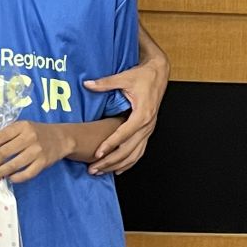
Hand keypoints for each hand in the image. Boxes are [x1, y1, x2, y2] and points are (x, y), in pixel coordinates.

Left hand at [0, 121, 72, 183]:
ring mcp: (37, 151)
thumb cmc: (36, 132)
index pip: (0, 137)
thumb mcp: (19, 129)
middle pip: (5, 152)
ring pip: (14, 164)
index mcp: (21, 126)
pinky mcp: (43, 163)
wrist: (61, 138)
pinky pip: (27, 173)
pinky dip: (16, 178)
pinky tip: (9, 178)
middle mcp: (29, 137)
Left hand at [85, 54, 166, 174]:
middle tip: (94, 168)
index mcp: (142, 114)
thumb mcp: (124, 77)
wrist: (159, 74)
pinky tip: (118, 169)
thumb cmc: (144, 76)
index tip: (98, 153)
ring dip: (118, 165)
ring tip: (102, 171)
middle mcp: (147, 126)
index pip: (124, 134)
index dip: (110, 144)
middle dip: (110, 161)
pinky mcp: (147, 131)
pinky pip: (139, 151)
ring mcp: (148, 130)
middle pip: (128, 150)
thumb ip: (105, 83)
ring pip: (134, 154)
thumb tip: (88, 84)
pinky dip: (129, 162)